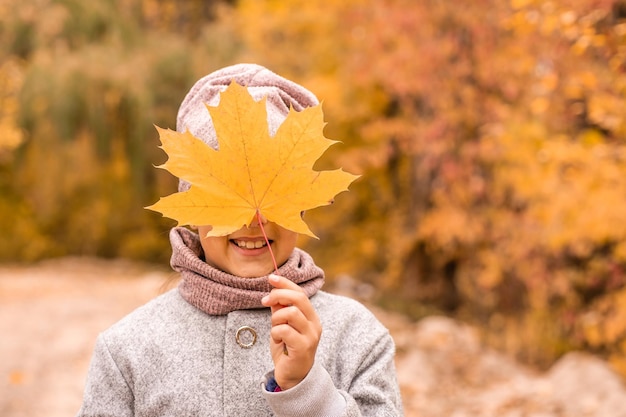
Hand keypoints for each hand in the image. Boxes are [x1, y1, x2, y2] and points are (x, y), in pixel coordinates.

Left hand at [261, 274, 321, 389]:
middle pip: (298, 298)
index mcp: (311, 317)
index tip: (271, 278)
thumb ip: (280, 310)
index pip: (300, 293)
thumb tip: (273, 292)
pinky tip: (277, 340)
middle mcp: (314, 324)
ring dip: (276, 318)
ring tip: (275, 329)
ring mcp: (310, 336)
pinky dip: (275, 333)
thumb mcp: (282, 325)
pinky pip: (284, 330)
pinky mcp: (303, 347)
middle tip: (264, 301)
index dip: (285, 283)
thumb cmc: (287, 350)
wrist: (292, 377)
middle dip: (278, 295)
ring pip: (291, 313)